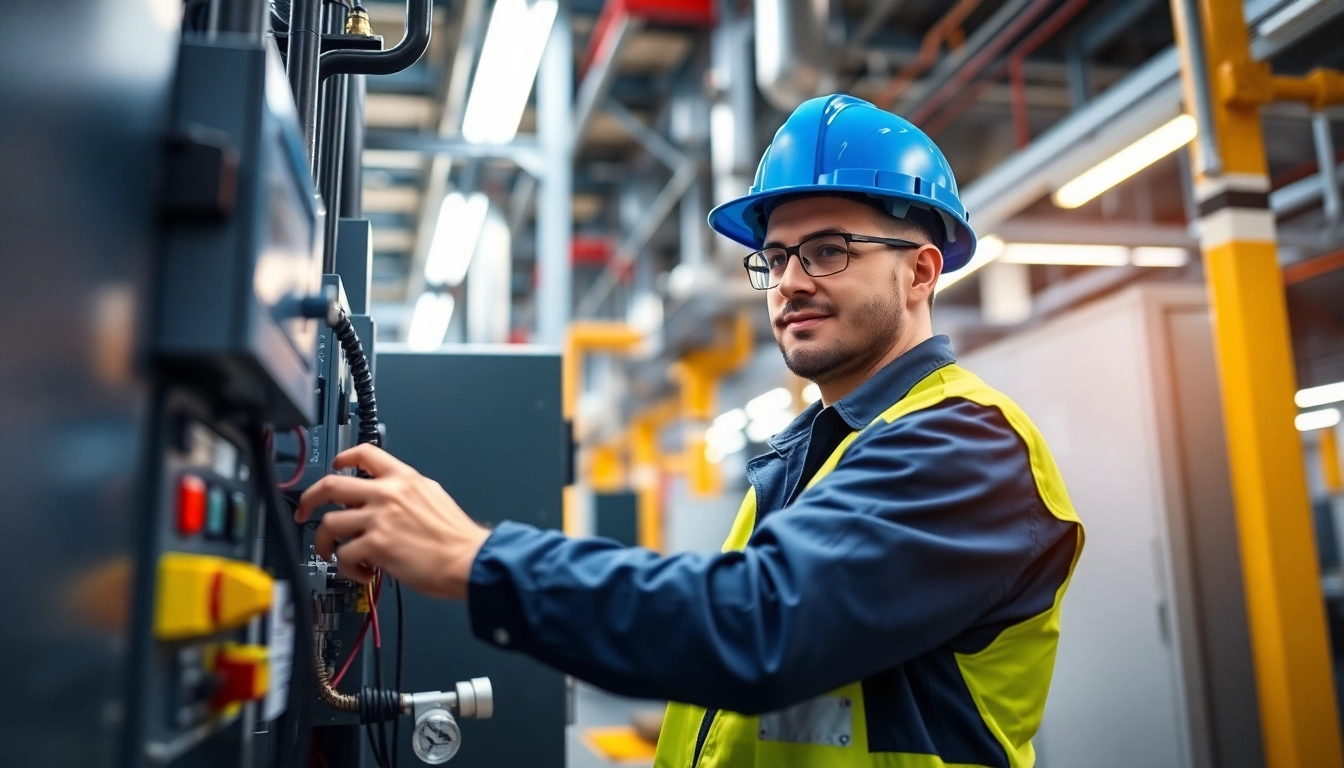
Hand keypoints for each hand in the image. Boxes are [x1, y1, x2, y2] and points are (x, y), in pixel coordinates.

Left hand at [294, 444, 490, 598]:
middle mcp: (388, 494)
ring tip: (334, 554)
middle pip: (331, 485)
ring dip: (325, 542)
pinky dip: (348, 568)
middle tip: (304, 511)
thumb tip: (384, 500)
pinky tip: (362, 572)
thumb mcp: (434, 497)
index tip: (334, 467)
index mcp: (404, 479)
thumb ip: (406, 493)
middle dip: (308, 499)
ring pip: (330, 523)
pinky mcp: (376, 546)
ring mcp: (380, 519)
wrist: (469, 559)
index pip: (365, 454)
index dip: (342, 458)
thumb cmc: (457, 537)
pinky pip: (344, 555)